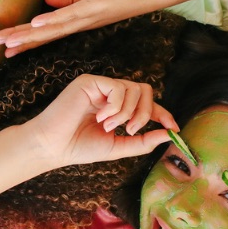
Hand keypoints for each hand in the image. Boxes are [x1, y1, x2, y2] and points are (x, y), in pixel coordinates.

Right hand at [0, 0, 162, 56]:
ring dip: (29, 36)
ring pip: (52, 30)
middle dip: (20, 41)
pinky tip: (36, 25)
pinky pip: (69, 16)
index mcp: (77, 22)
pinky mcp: (93, 8)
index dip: (26, 40)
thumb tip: (46, 0)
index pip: (47, 33)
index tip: (6, 48)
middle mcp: (79, 25)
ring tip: (9, 42)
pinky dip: (52, 21)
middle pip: (44, 36)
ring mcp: (86, 18)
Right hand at [25, 75, 178, 168]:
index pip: (147, 103)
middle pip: (145, 90)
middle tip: (130, 131)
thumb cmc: (80, 147)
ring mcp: (101, 86)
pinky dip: (115, 106)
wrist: (53, 146)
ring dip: (127, 113)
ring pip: (134, 89)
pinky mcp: (91, 81)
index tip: (173, 128)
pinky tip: (100, 118)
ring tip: (109, 126)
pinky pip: (118, 87)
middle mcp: (111, 93)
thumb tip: (170, 135)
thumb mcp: (119, 146)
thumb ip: (143, 141)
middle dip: (144, 113)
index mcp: (118, 107)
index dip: (162, 113)